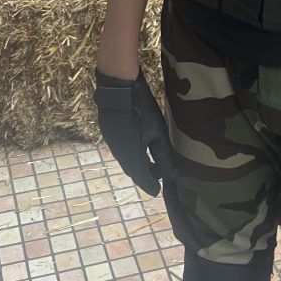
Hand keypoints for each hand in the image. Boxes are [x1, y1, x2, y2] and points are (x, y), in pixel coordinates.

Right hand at [95, 69, 174, 196]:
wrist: (117, 89)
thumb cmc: (141, 110)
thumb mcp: (157, 133)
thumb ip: (163, 155)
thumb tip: (172, 174)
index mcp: (131, 158)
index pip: (142, 179)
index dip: (151, 185)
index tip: (158, 191)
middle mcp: (119, 155)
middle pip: (133, 170)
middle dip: (145, 175)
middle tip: (158, 176)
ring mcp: (112, 143)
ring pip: (126, 160)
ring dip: (138, 164)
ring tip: (151, 163)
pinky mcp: (109, 133)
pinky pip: (121, 151)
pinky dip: (130, 154)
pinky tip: (138, 147)